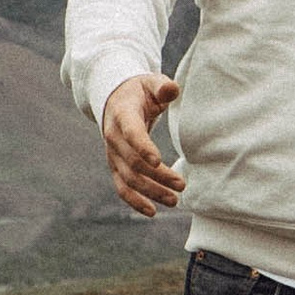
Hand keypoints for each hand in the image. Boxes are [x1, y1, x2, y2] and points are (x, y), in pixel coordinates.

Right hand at [101, 74, 185, 217]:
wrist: (115, 99)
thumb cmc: (140, 91)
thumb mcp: (151, 82)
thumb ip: (162, 86)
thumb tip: (171, 90)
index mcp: (123, 115)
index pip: (131, 133)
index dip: (142, 147)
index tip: (158, 161)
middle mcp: (113, 137)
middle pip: (133, 162)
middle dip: (157, 176)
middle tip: (181, 184)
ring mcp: (113, 154)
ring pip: (128, 178)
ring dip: (150, 192)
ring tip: (174, 200)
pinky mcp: (115, 166)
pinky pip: (122, 187)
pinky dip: (134, 201)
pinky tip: (152, 211)